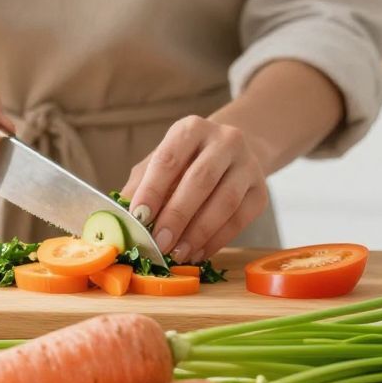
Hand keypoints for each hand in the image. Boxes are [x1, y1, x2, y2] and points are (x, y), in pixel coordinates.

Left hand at [121, 116, 269, 263]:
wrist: (232, 155)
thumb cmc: (186, 162)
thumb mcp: (160, 162)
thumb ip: (141, 185)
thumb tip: (120, 218)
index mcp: (191, 129)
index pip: (169, 158)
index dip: (153, 189)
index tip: (138, 217)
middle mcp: (225, 140)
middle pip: (200, 180)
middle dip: (177, 215)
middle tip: (159, 243)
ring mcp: (248, 165)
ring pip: (225, 202)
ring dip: (198, 233)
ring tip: (177, 253)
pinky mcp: (261, 191)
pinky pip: (240, 220)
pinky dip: (217, 240)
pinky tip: (197, 252)